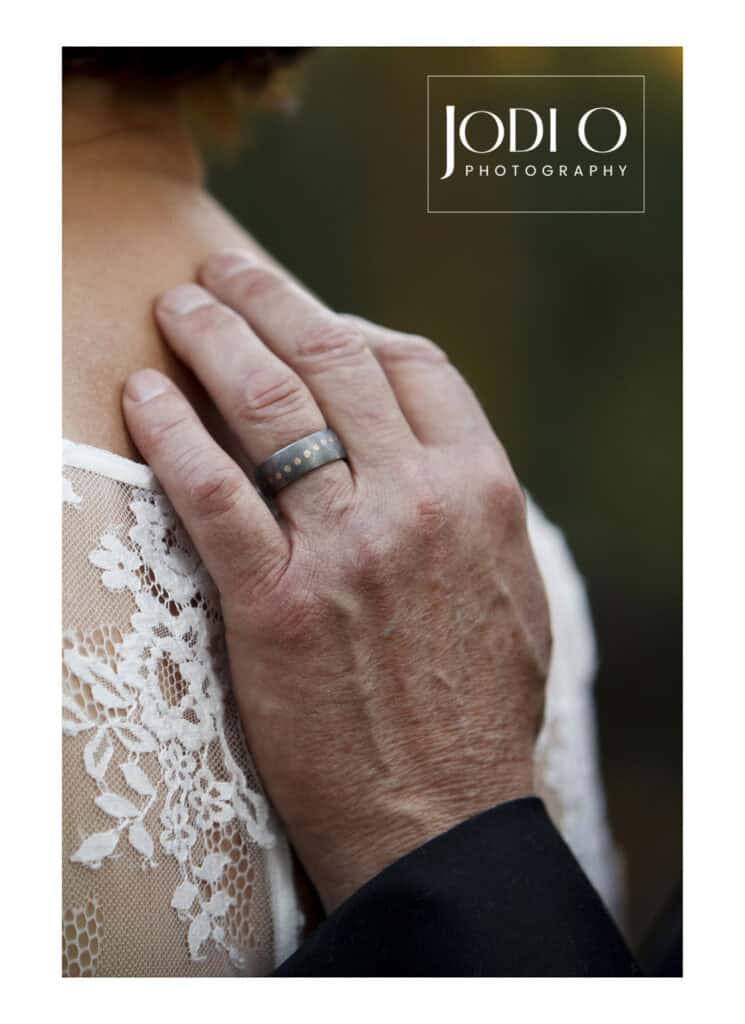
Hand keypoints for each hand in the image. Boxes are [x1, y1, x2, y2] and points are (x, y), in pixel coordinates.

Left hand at [123, 250, 550, 910]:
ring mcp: (345, 549)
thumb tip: (437, 457)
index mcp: (481, 492)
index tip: (315, 320)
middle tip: (225, 276)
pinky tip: (143, 395)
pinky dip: (172, 433)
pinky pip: (213, 492)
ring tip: (179, 308)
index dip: (354, 327)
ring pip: (272, 408)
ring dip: (216, 341)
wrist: (443, 815)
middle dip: (271, 303)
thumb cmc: (478, 712)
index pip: (414, 365)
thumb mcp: (513, 595)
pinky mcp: (275, 604)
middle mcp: (416, 502)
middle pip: (334, 362)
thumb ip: (478, 513)